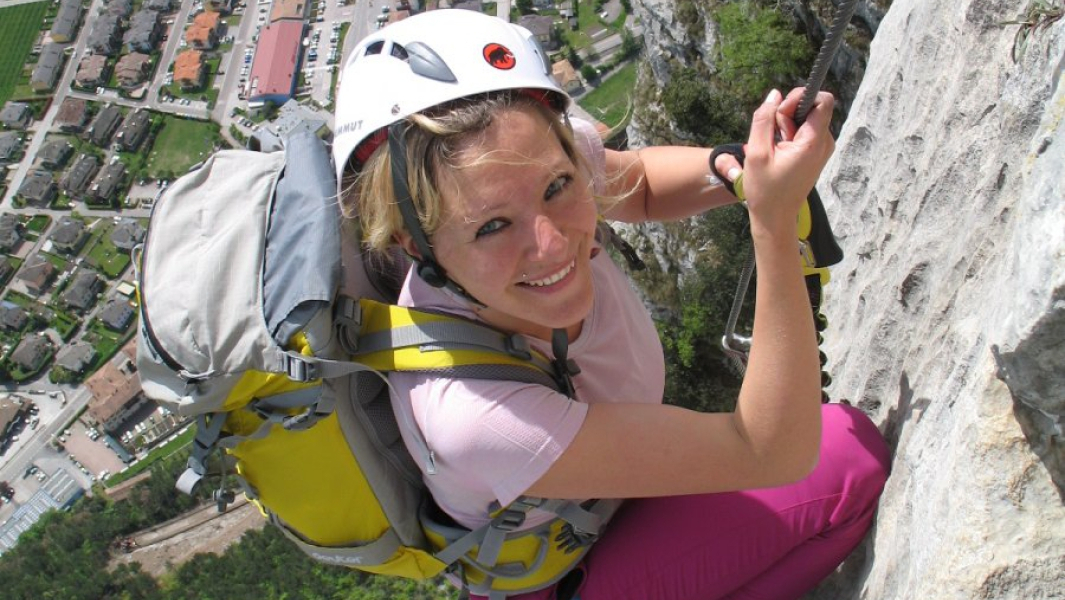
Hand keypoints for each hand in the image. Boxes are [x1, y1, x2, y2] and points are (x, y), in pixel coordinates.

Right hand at [736, 88, 835, 237]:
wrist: (775, 217)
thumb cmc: (765, 189)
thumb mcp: (757, 152)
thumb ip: (764, 119)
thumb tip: (774, 94)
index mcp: (813, 142)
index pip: (823, 100)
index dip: (800, 97)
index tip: (781, 112)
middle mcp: (824, 143)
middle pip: (811, 107)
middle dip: (789, 112)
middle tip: (774, 136)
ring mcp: (822, 148)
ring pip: (806, 118)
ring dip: (787, 125)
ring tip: (775, 147)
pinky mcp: (816, 153)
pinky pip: (805, 130)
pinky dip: (790, 134)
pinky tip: (779, 151)